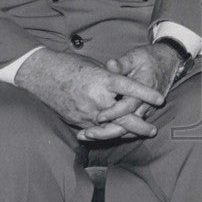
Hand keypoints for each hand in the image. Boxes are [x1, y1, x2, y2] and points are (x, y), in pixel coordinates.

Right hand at [14, 48, 164, 135]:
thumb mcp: (95, 66)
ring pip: (111, 127)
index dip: (145, 93)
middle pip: (123, 115)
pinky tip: (118, 135)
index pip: (129, 87)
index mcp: (103, 79)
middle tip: (153, 130)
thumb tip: (125, 86)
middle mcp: (96, 97)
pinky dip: (108, 133)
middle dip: (140, 125)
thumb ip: (111, 77)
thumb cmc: (70, 65)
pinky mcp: (77, 120)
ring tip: (139, 135)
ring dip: (126, 132)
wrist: (42, 75)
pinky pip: (96, 130)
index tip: (160, 99)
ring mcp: (86, 111)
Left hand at [79, 43, 182, 141]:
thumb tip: (110, 64)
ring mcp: (146, 109)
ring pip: (129, 129)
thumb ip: (122, 63)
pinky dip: (115, 132)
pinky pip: (130, 128)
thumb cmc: (149, 58)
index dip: (114, 112)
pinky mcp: (143, 113)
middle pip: (128, 124)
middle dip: (108, 131)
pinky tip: (98, 134)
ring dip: (109, 134)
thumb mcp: (136, 57)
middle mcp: (147, 102)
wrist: (168, 62)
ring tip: (88, 135)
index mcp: (144, 88)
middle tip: (88, 133)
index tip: (98, 117)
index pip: (129, 105)